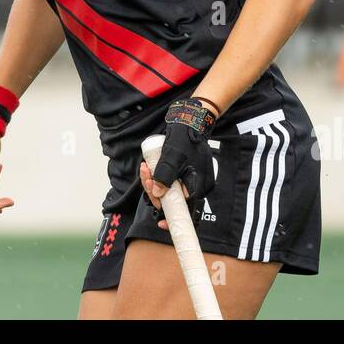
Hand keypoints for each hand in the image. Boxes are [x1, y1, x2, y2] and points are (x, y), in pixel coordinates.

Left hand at [143, 98, 216, 223]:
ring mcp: (189, 180)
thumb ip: (166, 176)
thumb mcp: (173, 156)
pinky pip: (168, 182)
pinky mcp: (182, 174)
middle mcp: (196, 186)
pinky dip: (157, 177)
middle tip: (146, 179)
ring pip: (169, 191)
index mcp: (199, 186)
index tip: (160, 223)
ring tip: (145, 169)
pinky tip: (148, 167)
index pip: (187, 209)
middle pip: (174, 201)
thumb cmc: (184, 138)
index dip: (173, 217)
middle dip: (156, 192)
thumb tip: (158, 194)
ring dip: (154, 183)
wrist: (189, 121)